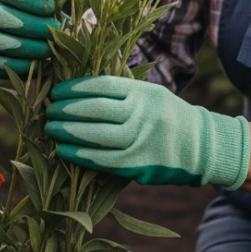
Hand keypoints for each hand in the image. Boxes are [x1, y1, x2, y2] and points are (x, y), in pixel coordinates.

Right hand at [0, 0, 58, 77]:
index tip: (51, 7)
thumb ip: (53, 6)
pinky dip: (20, 64)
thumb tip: (62, 24)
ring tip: (50, 48)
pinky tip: (40, 62)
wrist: (38, 32)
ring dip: (25, 46)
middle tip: (54, 28)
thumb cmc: (46, 10)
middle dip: (29, 24)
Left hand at [44, 76, 250, 188]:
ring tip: (50, 129)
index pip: (101, 85)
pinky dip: (80, 155)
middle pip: (95, 109)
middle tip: (48, 110)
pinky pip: (103, 160)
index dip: (74, 88)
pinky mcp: (138, 166)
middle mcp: (143, 114)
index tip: (57, 91)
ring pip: (96, 135)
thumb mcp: (151, 94)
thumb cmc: (168, 118)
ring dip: (67, 132)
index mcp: (144, 92)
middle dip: (66, 109)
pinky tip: (64, 150)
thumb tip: (77, 91)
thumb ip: (121, 92)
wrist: (203, 148)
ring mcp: (141, 141)